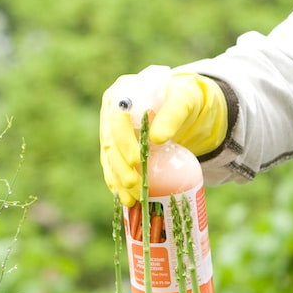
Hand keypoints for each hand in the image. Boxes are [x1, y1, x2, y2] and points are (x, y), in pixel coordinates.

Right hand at [99, 71, 226, 205]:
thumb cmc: (183, 98)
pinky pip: (112, 167)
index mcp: (122, 92)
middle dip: (121, 167)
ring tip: (131, 199)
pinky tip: (125, 198)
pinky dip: (118, 183)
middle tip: (135, 185)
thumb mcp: (183, 101)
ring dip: (118, 180)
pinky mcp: (117, 147)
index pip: (116, 119)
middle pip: (109, 142)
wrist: (184, 106)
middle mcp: (111, 111)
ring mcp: (111, 130)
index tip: (137, 160)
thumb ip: (172, 115)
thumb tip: (157, 138)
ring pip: (108, 158)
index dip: (123, 141)